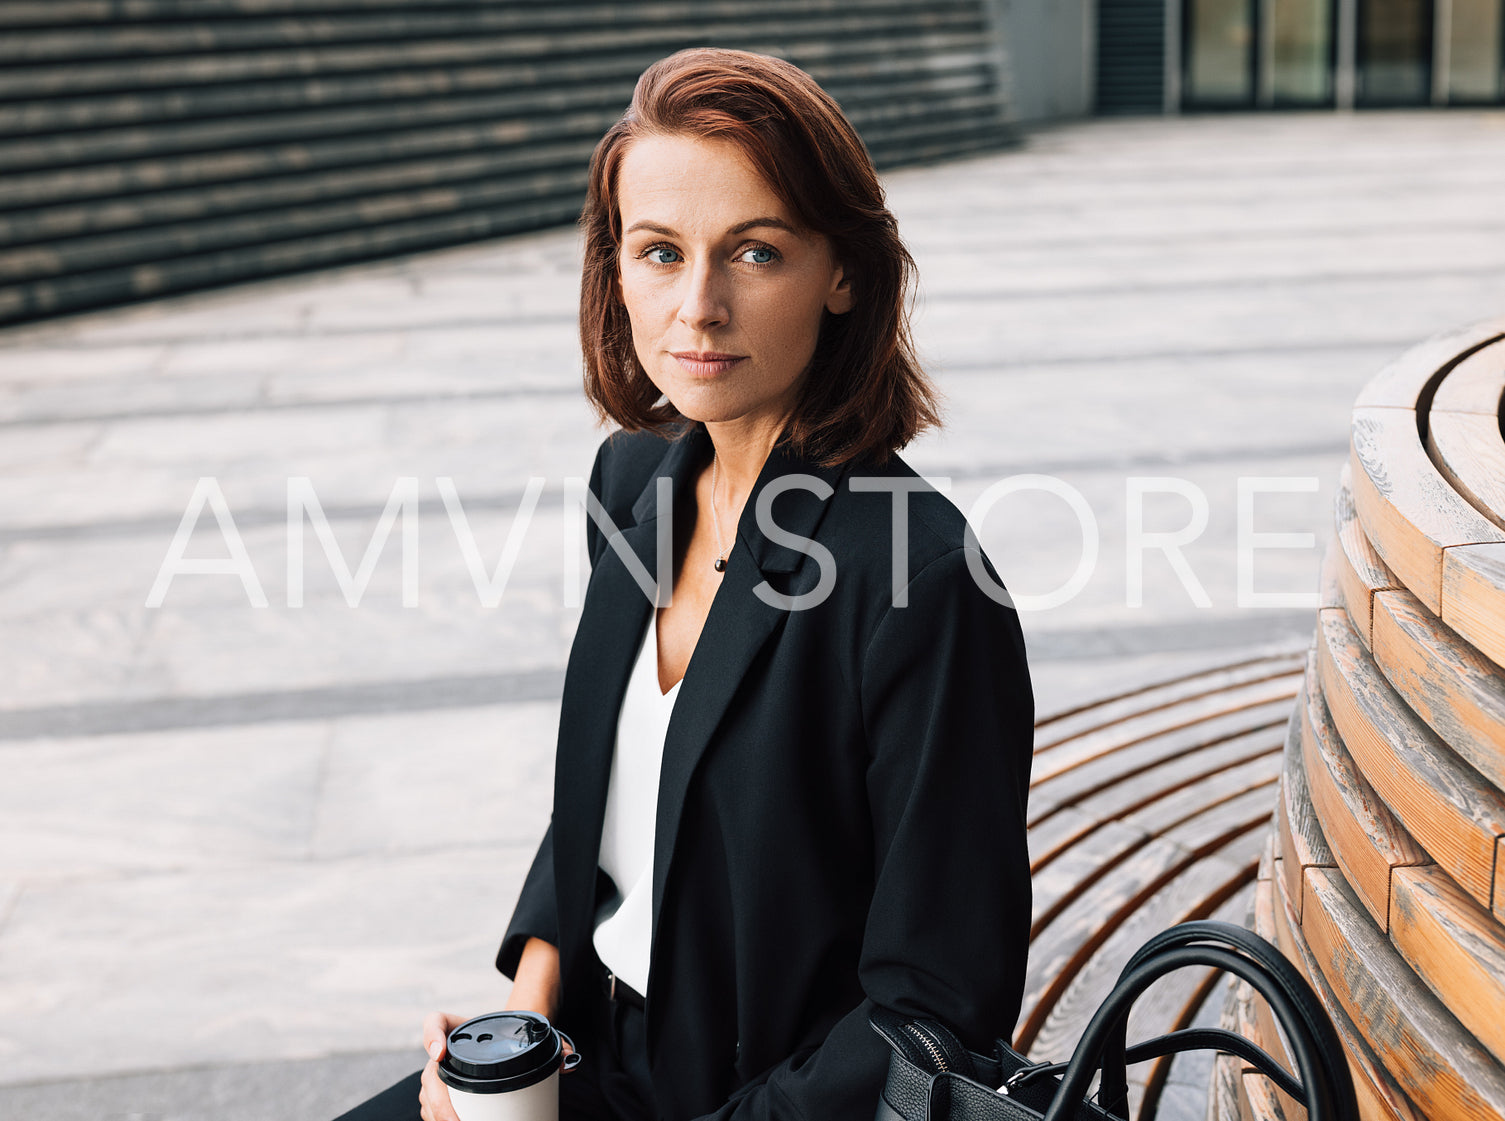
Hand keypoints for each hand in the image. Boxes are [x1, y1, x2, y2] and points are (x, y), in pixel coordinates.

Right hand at [417, 1004, 579, 1120]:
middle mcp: (444, 1048)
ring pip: (427, 1094)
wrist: (507, 1040)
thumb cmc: (515, 1037)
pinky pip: (430, 1106)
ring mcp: (439, 1070)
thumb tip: (568, 1061)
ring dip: (436, 1115)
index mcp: (460, 1027)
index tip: (439, 1052)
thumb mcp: (528, 1035)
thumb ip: (553, 1043)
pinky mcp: (441, 1090)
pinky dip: (438, 1118)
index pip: (436, 1021)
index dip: (432, 1035)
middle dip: (438, 1102)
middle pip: (429, 1073)